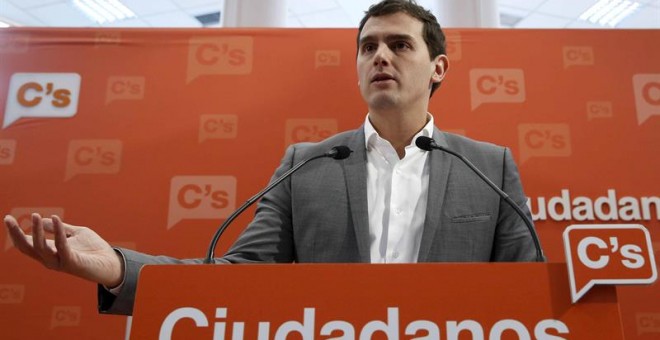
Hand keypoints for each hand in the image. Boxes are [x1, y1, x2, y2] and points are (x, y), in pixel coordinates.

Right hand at [4, 213, 123, 287]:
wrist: (111, 263)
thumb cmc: (94, 249)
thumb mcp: (75, 233)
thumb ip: (60, 228)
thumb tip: (42, 220)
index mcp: (49, 253)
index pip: (26, 244)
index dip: (15, 233)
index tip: (7, 218)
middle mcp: (50, 260)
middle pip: (27, 248)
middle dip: (16, 234)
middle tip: (8, 219)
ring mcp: (60, 263)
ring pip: (41, 248)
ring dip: (36, 231)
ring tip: (34, 215)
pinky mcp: (72, 262)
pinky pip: (62, 246)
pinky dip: (57, 232)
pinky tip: (55, 218)